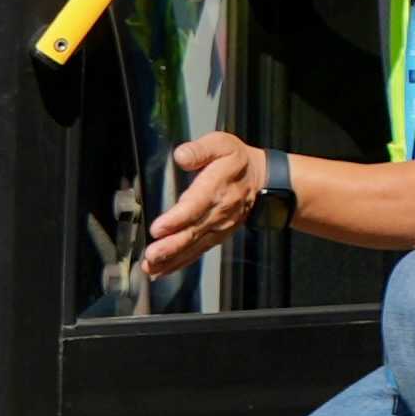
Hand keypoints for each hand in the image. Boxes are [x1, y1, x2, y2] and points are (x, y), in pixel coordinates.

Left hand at [145, 133, 272, 277]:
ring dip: (172, 259)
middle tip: (152, 256)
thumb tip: (181, 156)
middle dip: (171, 246)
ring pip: (194, 246)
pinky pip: (198, 252)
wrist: (263, 180)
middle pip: (194, 231)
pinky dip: (180, 263)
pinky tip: (162, 271)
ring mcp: (219, 227)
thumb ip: (200, 149)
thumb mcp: (222, 144)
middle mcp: (219, 211)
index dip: (178, 218)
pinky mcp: (217, 236)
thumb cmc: (236, 161)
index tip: (158, 228)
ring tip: (151, 268)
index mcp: (218, 186)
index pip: (196, 205)